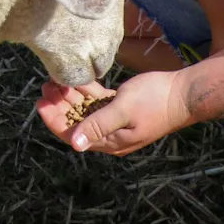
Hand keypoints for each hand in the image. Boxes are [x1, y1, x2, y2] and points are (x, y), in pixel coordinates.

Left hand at [36, 71, 191, 155]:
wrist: (183, 93)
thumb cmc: (155, 101)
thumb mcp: (123, 111)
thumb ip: (98, 125)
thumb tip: (75, 144)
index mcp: (111, 141)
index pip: (74, 136)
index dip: (54, 121)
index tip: (40, 103)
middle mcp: (111, 135)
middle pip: (76, 123)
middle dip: (59, 106)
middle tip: (45, 87)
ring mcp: (116, 121)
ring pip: (85, 110)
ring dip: (70, 97)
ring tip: (55, 80)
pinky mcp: (121, 107)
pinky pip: (97, 102)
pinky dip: (86, 92)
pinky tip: (76, 79)